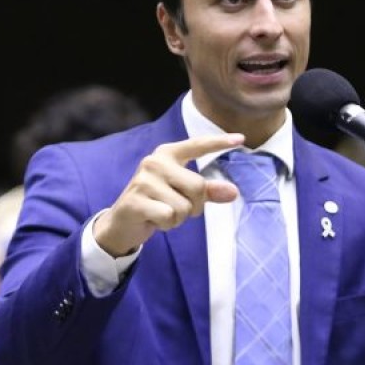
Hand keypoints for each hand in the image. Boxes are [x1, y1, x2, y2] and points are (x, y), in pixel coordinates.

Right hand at [93, 133, 243, 256]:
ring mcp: (143, 180)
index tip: (241, 138)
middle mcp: (155, 162)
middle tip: (177, 208)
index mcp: (168, 154)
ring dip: (178, 218)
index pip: (197, 145)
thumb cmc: (158, 203)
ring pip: (184, 206)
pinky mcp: (136, 200)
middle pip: (198, 186)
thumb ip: (208, 191)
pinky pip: (169, 216)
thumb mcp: (184, 195)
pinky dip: (166, 225)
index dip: (219, 142)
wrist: (122, 222)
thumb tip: (233, 192)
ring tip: (162, 213)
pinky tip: (154, 220)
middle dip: (194, 206)